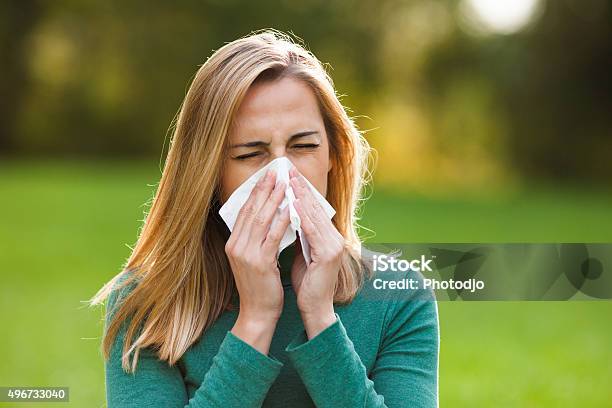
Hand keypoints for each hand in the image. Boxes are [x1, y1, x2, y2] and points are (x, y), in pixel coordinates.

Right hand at [226, 169, 290, 353]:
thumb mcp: (253, 259)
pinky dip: (282, 220)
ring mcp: (246, 254)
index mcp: (233, 243)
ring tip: (284, 184)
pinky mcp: (260, 263)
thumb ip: (256, 239)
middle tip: (276, 172)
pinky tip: (291, 209)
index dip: (256, 192)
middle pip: (251, 211)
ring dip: (274, 200)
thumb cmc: (259, 286)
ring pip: (261, 220)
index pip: (244, 211)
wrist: (258, 312)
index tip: (266, 176)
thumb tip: (268, 216)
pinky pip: (272, 236)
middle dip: (264, 190)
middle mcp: (236, 246)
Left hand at [289, 166, 343, 338]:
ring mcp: (334, 245)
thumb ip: (300, 235)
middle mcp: (334, 238)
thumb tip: (288, 217)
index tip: (288, 176)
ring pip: (315, 215)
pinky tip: (293, 203)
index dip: (301, 191)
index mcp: (328, 238)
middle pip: (316, 207)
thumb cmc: (307, 283)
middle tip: (288, 170)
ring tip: (289, 180)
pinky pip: (313, 230)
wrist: (315, 309)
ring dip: (301, 196)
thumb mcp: (303, 253)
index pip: (314, 209)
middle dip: (301, 188)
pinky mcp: (329, 254)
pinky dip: (303, 216)